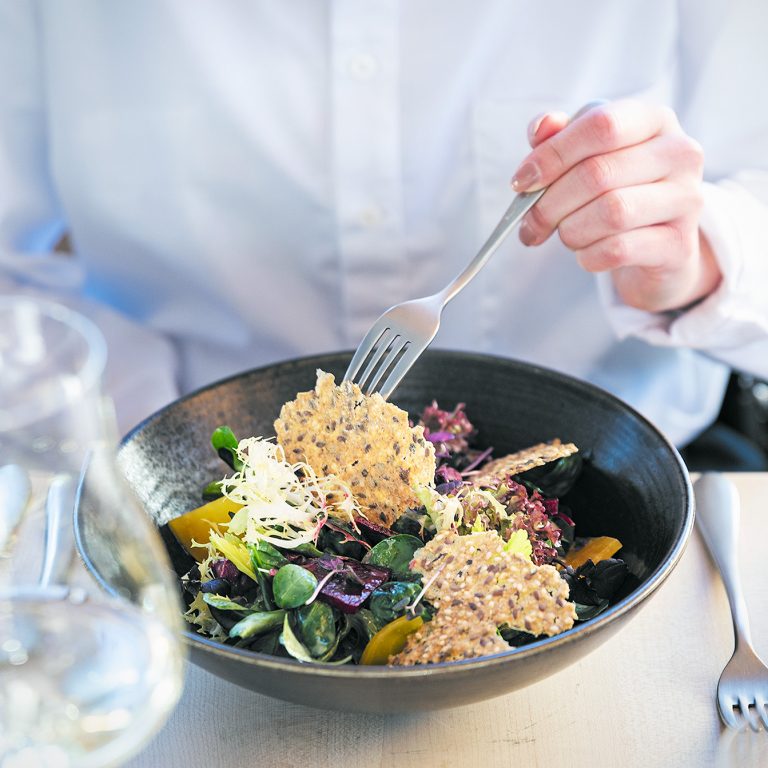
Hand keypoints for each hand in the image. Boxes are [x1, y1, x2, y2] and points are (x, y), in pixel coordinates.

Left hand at [511, 100, 721, 312]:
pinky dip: (588, 255)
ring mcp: (686, 199)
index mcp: (653, 120)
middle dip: (550, 203)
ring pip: (610, 213)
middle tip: (531, 222)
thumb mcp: (584, 155)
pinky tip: (587, 253)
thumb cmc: (614, 190)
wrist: (656, 246)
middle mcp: (679, 154)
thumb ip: (558, 137)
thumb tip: (542, 127)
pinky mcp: (678, 245)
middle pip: (597, 174)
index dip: (552, 155)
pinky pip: (617, 249)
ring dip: (570, 231)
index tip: (521, 181)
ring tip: (565, 234)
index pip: (600, 125)